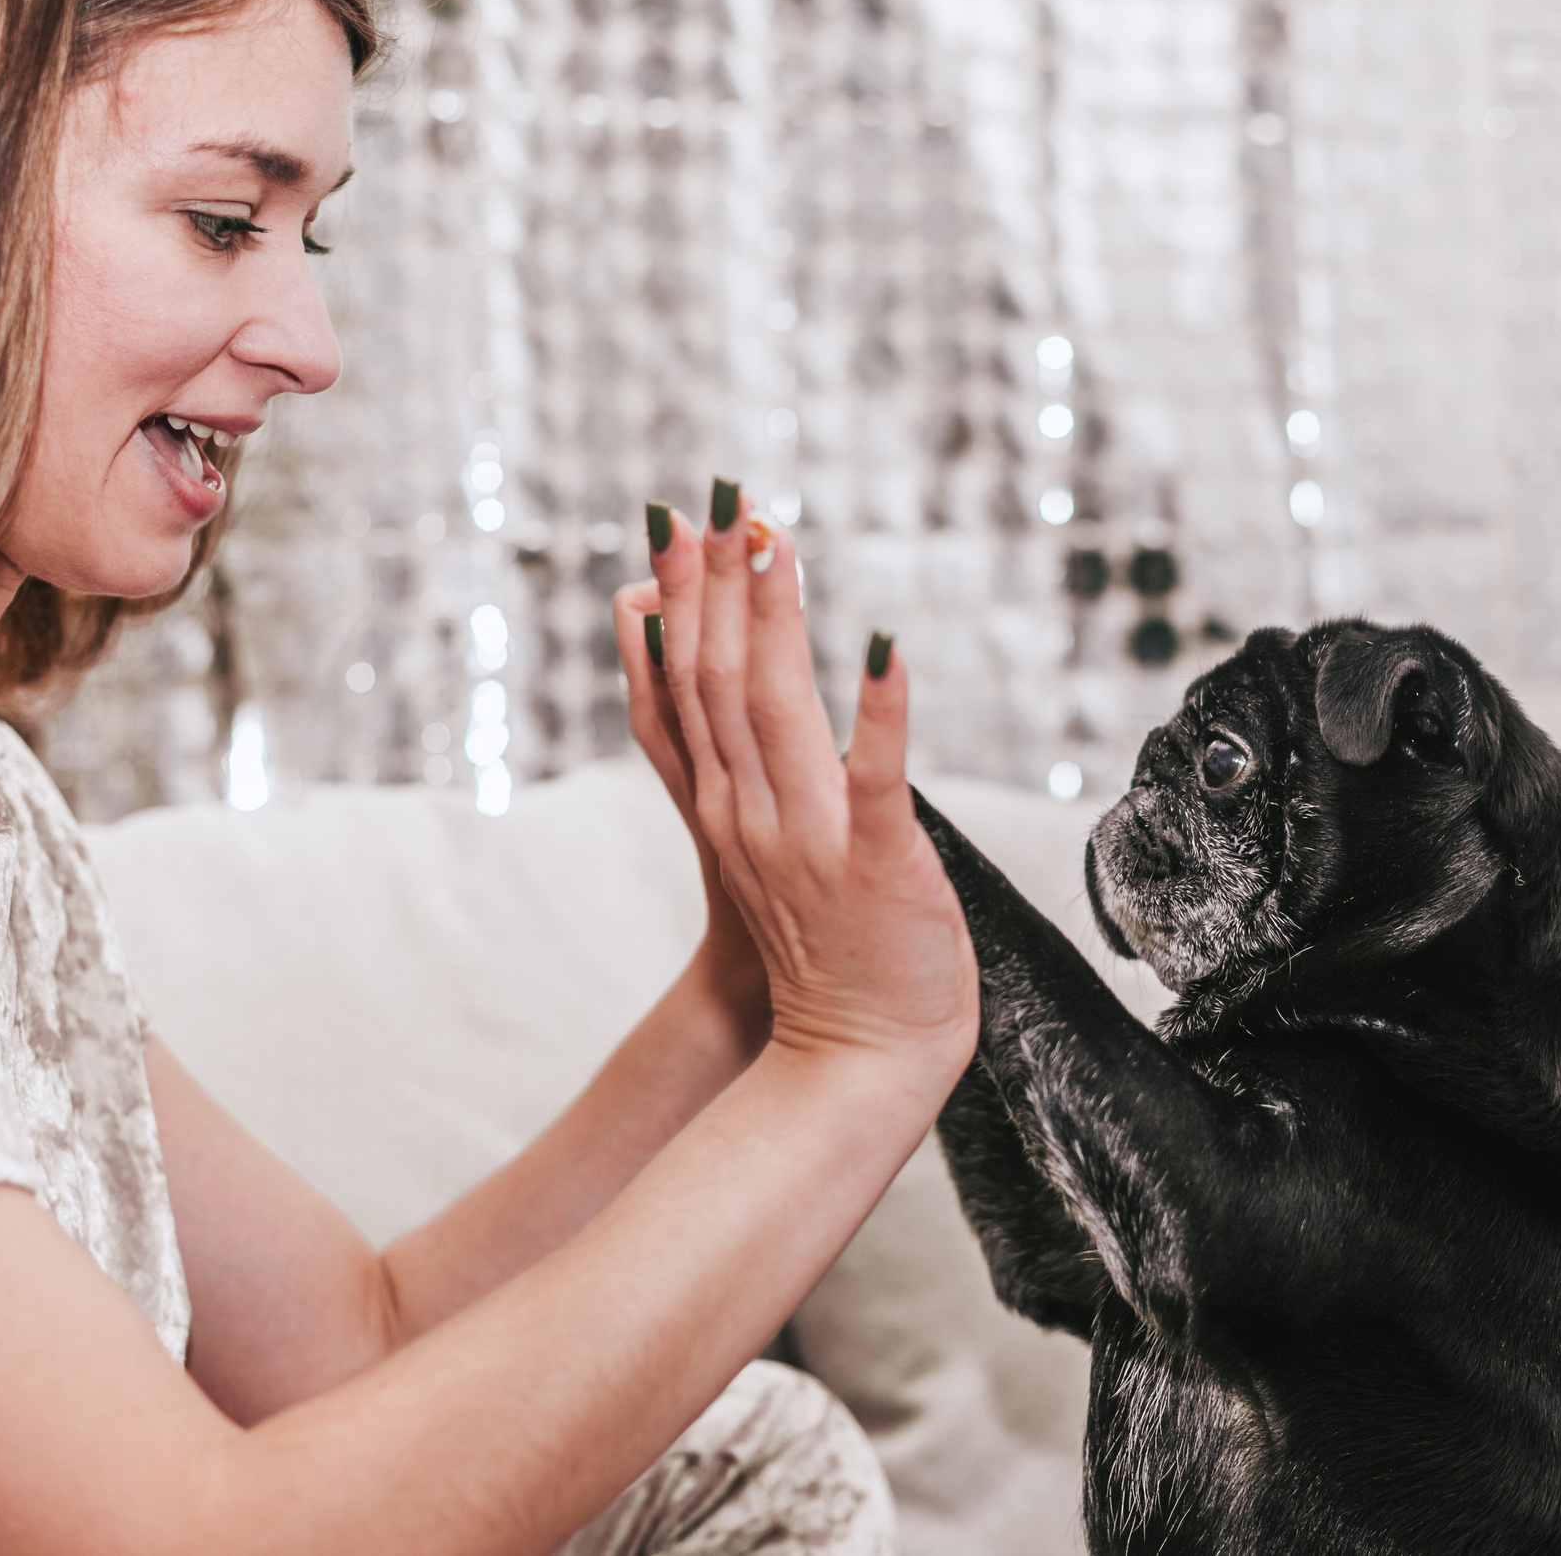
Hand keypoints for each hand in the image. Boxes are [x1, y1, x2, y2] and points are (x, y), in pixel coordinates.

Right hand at [636, 481, 976, 1067]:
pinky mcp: (876, 864)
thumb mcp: (755, 851)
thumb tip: (713, 693)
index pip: (682, 686)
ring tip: (774, 543)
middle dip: (715, 584)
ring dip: (773, 620)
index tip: (676, 523)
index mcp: (720, 807)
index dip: (677, 600)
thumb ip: (730, 771)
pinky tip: (883, 646)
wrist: (852, 1060)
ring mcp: (807, 839)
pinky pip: (875, 778)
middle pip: (715, 681)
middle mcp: (747, 814)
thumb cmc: (823, 948)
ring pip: (775, 710)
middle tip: (719, 500)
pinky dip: (879, 711)